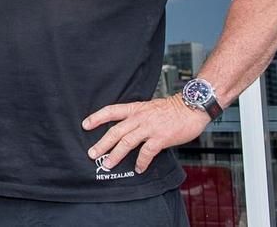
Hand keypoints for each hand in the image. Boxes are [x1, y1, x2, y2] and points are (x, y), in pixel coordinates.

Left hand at [83, 94, 209, 173]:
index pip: (111, 111)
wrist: (192, 107)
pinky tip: (138, 169)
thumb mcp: (149, 107)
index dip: (97, 117)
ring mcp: (150, 128)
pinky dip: (141, 162)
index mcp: (135, 109)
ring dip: (116, 155)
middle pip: (115, 130)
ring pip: (127, 142)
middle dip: (102, 143)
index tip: (85, 125)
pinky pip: (147, 152)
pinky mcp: (161, 138)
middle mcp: (139, 117)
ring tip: (108, 164)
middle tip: (91, 153)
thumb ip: (137, 117)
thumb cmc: (172, 109)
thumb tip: (126, 128)